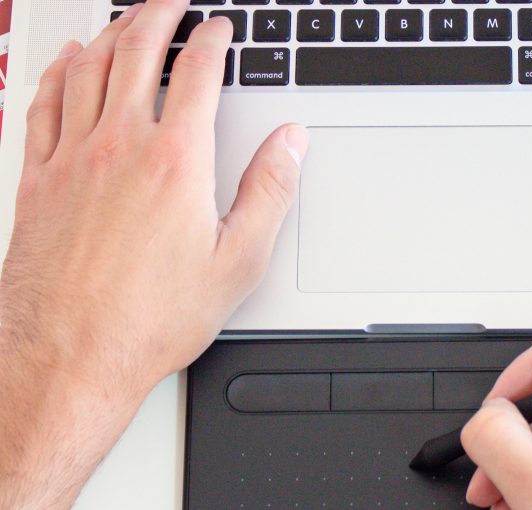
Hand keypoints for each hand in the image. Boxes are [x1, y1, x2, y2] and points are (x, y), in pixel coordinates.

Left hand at [0, 1, 306, 506]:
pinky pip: (44, 104)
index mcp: (176, 162)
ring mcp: (72, 159)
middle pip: (137, 51)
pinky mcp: (38, 179)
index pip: (196, 73)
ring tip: (128, 19)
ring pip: (89, 68)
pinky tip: (69, 62)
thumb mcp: (237, 261)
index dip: (212, 40)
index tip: (220, 28)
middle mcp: (119, 147)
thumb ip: (269, 192)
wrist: (71, 355)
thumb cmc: (151, 317)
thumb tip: (290, 143)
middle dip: (159, 14)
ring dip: (112, 32)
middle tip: (173, 1)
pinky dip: (59, 72)